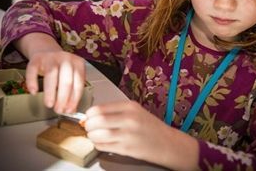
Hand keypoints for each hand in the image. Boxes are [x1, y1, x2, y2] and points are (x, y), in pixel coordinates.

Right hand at [25, 49, 85, 113]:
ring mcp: (51, 57)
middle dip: (63, 98)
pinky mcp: (36, 58)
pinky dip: (32, 81)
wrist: (47, 51)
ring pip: (51, 75)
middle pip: (66, 80)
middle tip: (59, 110)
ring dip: (50, 92)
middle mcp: (66, 58)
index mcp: (78, 63)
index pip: (78, 83)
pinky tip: (34, 92)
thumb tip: (70, 110)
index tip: (69, 110)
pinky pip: (33, 70)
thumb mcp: (71, 75)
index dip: (74, 98)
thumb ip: (72, 90)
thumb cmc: (61, 67)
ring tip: (49, 104)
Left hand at [84, 101, 198, 169]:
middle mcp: (129, 119)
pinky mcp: (127, 148)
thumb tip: (92, 115)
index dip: (89, 114)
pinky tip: (103, 143)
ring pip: (98, 135)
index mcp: (130, 106)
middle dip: (89, 126)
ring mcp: (128, 134)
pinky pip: (104, 146)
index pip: (99, 108)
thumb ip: (115, 111)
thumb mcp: (135, 112)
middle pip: (97, 121)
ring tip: (95, 136)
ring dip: (92, 136)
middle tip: (89, 128)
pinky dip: (99, 145)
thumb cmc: (150, 127)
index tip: (88, 117)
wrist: (167, 143)